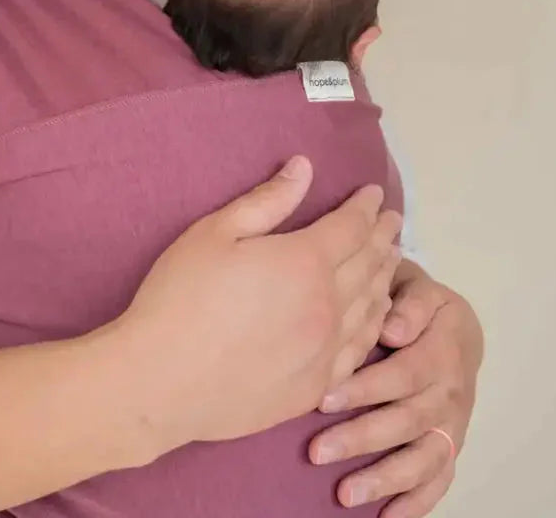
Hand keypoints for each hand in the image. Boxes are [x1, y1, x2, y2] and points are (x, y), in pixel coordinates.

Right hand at [115, 156, 402, 453]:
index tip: (374, 193)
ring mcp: (324, 350)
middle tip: (393, 219)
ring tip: (391, 258)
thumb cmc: (180, 297)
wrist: (162, 380)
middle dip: (382, 236)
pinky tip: (374, 316)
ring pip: (370, 307)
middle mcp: (327, 305)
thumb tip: (304, 168)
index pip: (350, 226)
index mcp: (304, 262)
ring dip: (384, 276)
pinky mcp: (314, 386)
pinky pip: (358, 350)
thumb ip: (267, 201)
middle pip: (368, 263)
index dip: (364, 207)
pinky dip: (374, 324)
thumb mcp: (215, 233)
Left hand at [309, 261, 482, 514]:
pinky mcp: (451, 444)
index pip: (403, 373)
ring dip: (384, 479)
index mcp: (444, 347)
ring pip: (423, 458)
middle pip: (408, 420)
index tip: (323, 398)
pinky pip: (439, 479)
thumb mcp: (415, 284)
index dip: (365, 388)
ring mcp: (454, 423)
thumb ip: (408, 301)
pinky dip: (417, 503)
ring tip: (344, 494)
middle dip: (361, 438)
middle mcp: (453, 390)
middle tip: (316, 452)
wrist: (451, 324)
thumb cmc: (415, 301)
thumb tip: (393, 328)